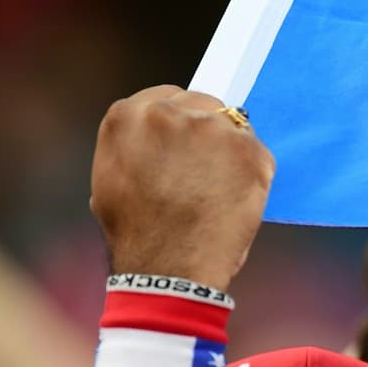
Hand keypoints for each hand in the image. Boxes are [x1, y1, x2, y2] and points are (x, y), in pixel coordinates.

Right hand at [90, 87, 274, 291]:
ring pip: (232, 126)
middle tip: (206, 171)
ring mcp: (210, 127)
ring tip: (219, 191)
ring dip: (230, 151)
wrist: (168, 268)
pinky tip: (236, 199)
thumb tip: (156, 138)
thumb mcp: (110, 179)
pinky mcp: (247, 148)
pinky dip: (253, 174)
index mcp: (127, 116)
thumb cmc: (137, 235)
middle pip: (201, 103)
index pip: (166, 98)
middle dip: (206, 132)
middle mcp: (167, 112)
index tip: (186, 144)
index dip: (180, 122)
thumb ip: (133, 145)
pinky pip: (257, 152)